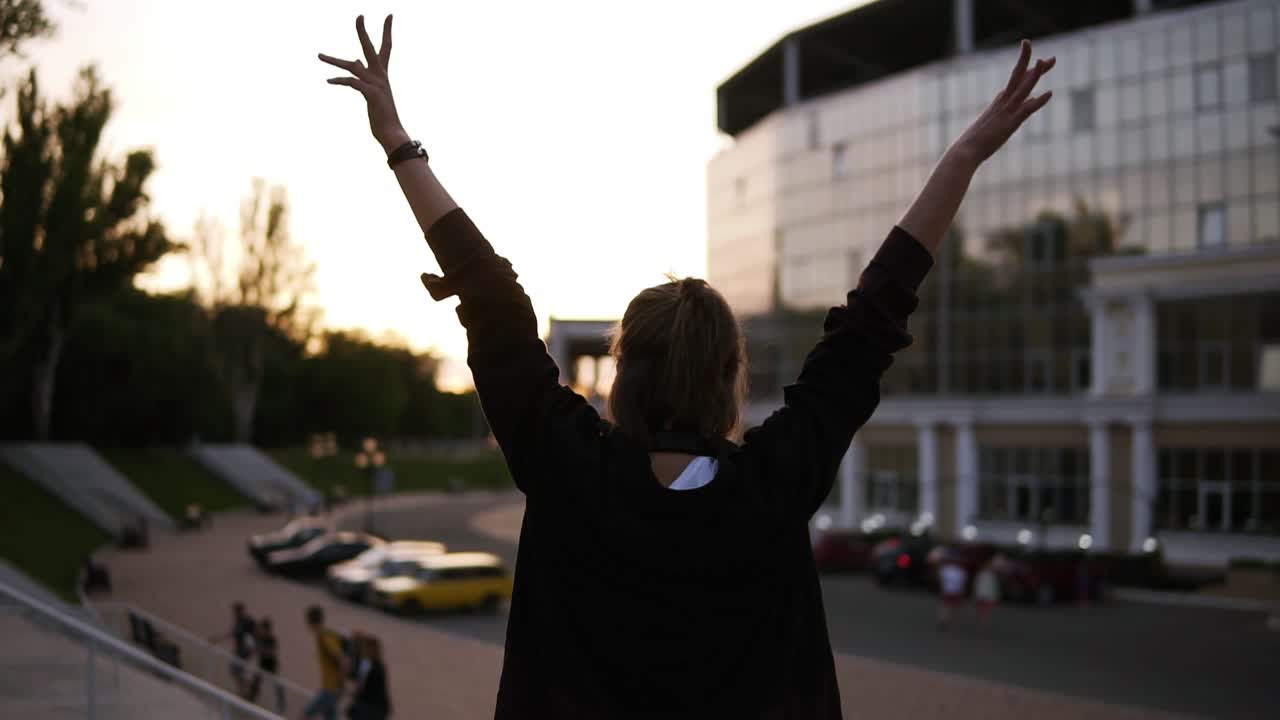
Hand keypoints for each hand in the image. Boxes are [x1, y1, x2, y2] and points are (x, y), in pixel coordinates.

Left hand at [320, 15, 408, 152]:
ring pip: (352, 66)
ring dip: (334, 61)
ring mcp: (376, 85)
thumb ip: (363, 75)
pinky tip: (329, 80)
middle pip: (370, 48)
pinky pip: (352, 83)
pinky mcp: (371, 95)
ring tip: (318, 55)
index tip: (389, 16)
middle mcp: (380, 76)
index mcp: (382, 74)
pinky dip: (340, 80)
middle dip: (363, 32)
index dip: (386, 31)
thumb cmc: (382, 115)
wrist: (391, 133)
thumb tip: (355, 61)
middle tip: (359, 15)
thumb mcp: (373, 91)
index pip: (386, 47)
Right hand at [951, 39, 1053, 166]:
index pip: (1017, 80)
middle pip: (1020, 77)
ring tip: (1047, 60)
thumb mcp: (995, 125)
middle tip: (1051, 58)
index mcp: (1000, 101)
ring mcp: (1007, 110)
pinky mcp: (1010, 122)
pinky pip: (1027, 109)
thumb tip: (1024, 107)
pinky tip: (1050, 93)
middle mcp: (1004, 101)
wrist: (965, 150)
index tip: (1039, 62)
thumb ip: (1010, 114)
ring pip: (1023, 87)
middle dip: (1035, 65)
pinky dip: (1039, 101)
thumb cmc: (976, 142)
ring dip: (1035, 73)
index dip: (1029, 70)